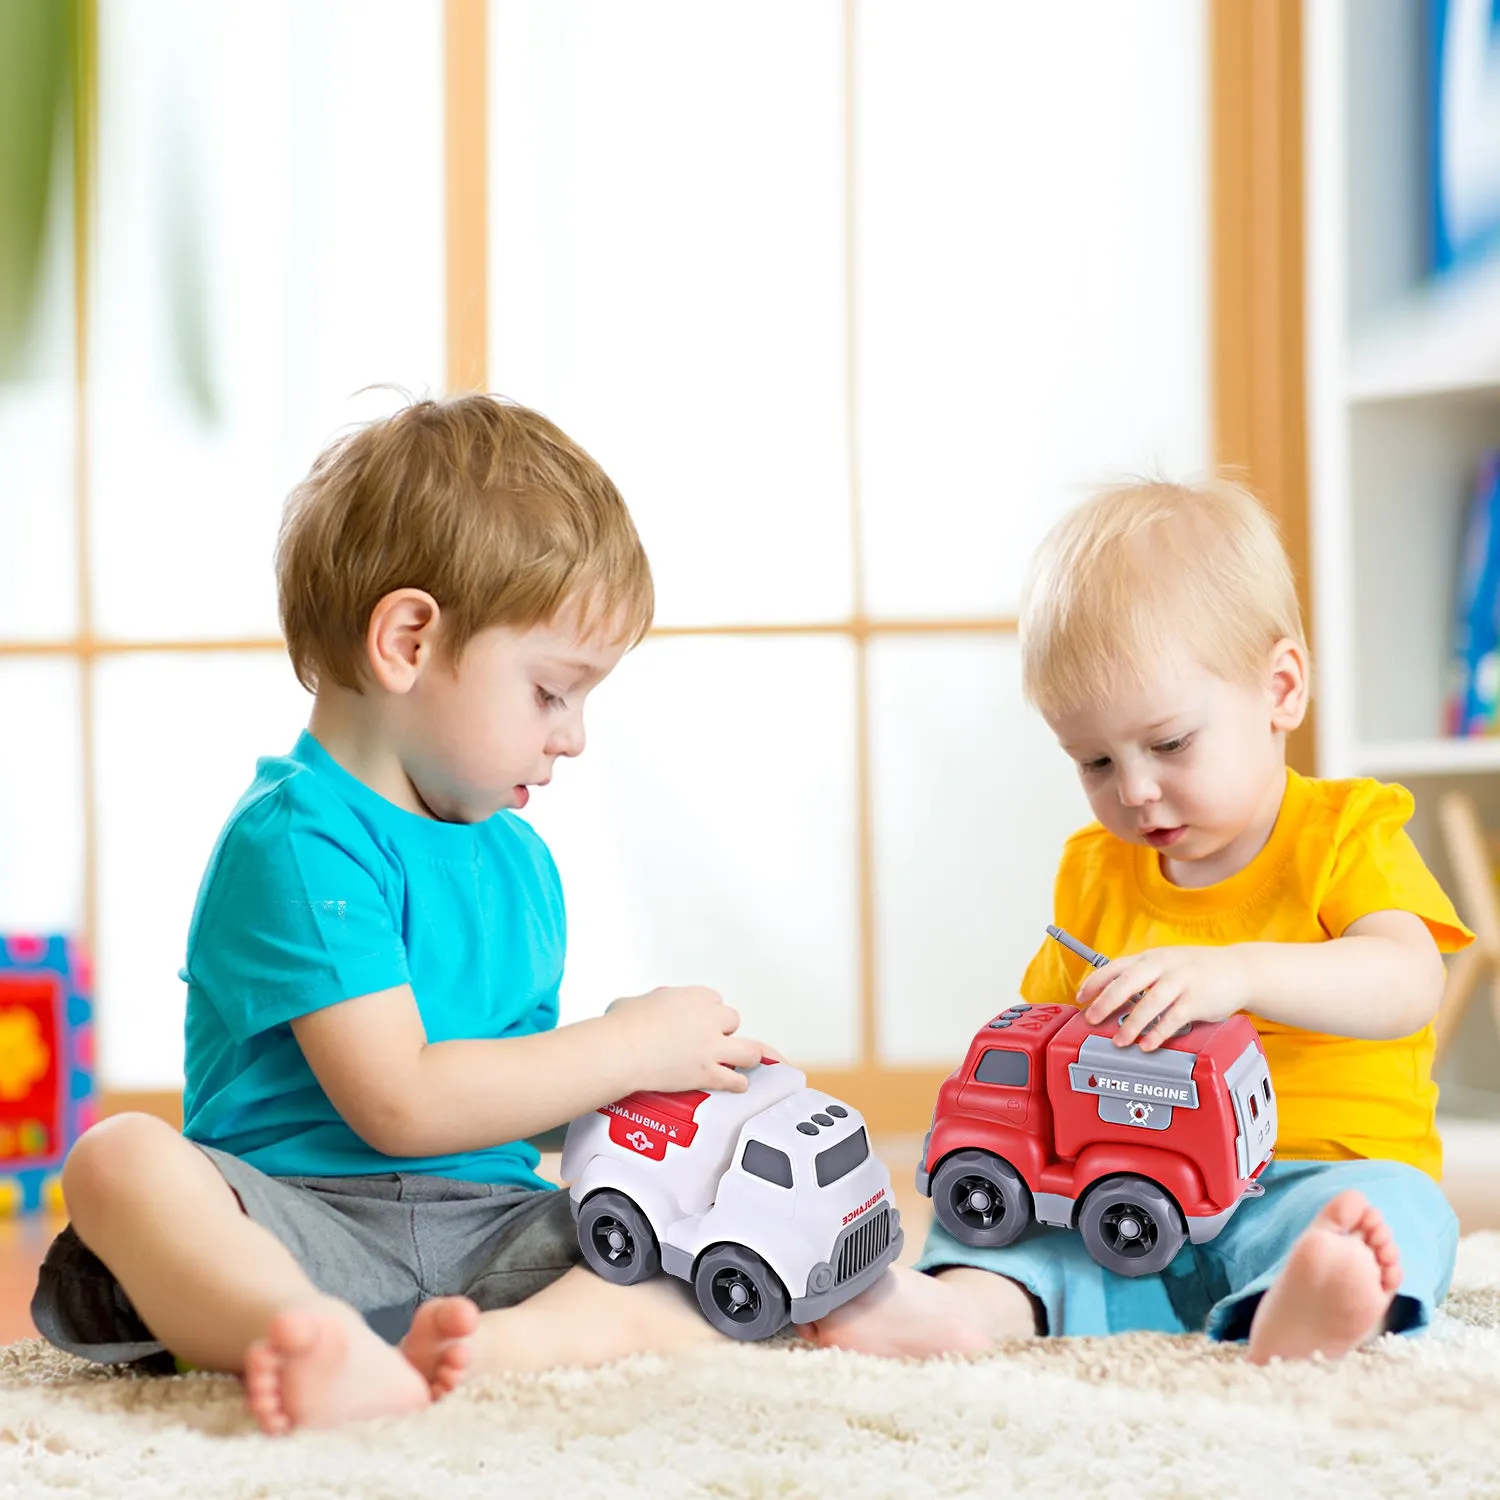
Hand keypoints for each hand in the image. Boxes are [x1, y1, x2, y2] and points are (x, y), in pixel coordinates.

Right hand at [605, 986, 769, 1091]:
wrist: (620, 1051)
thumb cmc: (622, 1027)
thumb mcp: (634, 1001)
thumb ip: (647, 1004)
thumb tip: (639, 1010)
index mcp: (693, 997)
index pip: (714, 1000)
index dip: (708, 1012)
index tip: (701, 1020)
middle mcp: (708, 1019)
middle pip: (732, 1020)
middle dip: (724, 1031)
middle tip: (712, 1040)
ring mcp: (711, 1047)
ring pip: (748, 1050)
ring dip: (747, 1055)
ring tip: (744, 1060)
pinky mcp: (707, 1073)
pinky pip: (734, 1080)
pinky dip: (737, 1083)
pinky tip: (737, 1085)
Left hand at [1075, 946, 1251, 1050]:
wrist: (1240, 969)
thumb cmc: (1197, 971)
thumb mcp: (1167, 965)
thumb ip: (1142, 978)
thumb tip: (1110, 999)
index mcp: (1151, 958)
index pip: (1116, 966)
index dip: (1096, 981)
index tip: (1080, 997)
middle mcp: (1164, 966)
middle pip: (1128, 982)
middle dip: (1106, 1001)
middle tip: (1091, 1019)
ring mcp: (1181, 982)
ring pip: (1150, 1003)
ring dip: (1131, 1024)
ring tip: (1119, 1041)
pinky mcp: (1198, 1000)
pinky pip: (1174, 1019)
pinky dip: (1158, 1033)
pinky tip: (1147, 1044)